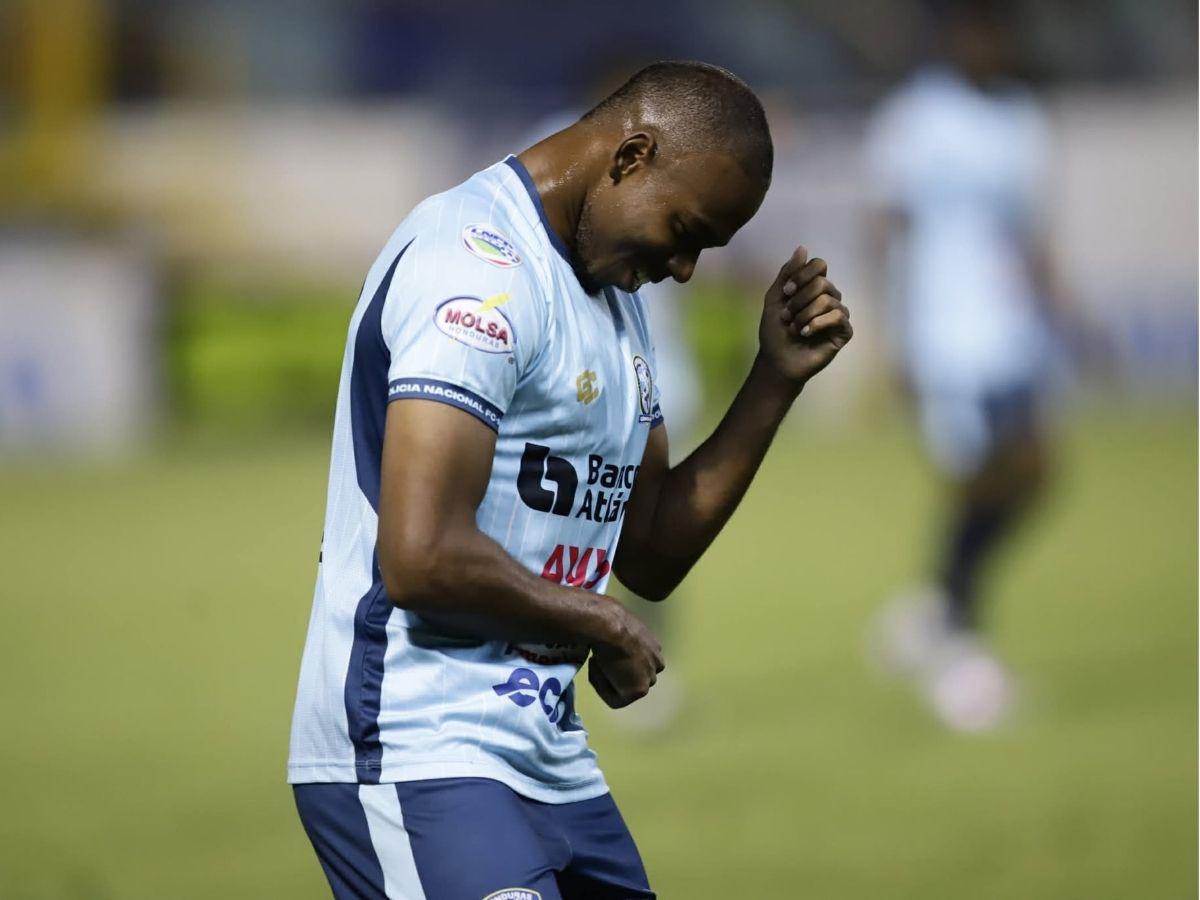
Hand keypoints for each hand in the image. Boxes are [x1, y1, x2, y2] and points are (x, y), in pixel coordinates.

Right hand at [588, 604, 663, 708]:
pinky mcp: (639, 690)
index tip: (603, 654)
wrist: (610, 627)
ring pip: (624, 689)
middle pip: (632, 677)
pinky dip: (602, 688)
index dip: (615, 661)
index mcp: (655, 648)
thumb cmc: (610, 622)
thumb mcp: (620, 628)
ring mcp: (650, 678)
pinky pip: (616, 699)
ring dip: (608, 680)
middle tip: (598, 661)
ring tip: (596, 664)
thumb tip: (606, 637)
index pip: (635, 663)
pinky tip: (596, 671)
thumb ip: (621, 639)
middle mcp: (657, 663)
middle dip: (615, 673)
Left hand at [758, 246, 852, 386]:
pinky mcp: (844, 331)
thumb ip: (787, 273)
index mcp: (814, 287)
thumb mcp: (775, 298)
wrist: (777, 361)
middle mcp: (829, 297)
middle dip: (799, 300)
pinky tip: (805, 334)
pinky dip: (816, 324)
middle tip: (786, 316)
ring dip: (804, 315)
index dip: (801, 275)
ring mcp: (838, 314)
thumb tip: (803, 248)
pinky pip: (838, 316)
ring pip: (827, 299)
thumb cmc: (775, 331)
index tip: (786, 292)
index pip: (819, 265)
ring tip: (794, 328)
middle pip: (821, 282)